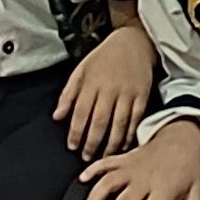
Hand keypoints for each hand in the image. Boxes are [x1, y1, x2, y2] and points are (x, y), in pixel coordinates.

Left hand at [55, 22, 156, 158]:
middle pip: (99, 121)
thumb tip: (57, 116)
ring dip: (110, 144)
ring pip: (119, 124)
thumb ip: (68, 94)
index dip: (76, 132)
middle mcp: (110, 89)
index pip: (81, 112)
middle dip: (92, 143)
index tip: (72, 146)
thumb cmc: (104, 57)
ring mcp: (128, 93)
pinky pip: (136, 120)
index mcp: (92, 82)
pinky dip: (130, 135)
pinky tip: (124, 146)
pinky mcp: (142, 96)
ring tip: (103, 156)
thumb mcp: (82, 70)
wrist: (134, 42)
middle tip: (86, 157)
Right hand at [76, 121, 199, 199]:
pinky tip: (81, 180)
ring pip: (109, 182)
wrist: (183, 135)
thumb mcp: (196, 192)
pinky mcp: (125, 158)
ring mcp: (132, 167)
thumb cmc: (188, 166)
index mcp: (163, 189)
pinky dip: (92, 170)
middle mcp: (145, 178)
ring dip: (96, 197)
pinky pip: (106, 162)